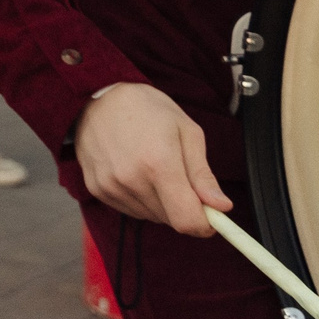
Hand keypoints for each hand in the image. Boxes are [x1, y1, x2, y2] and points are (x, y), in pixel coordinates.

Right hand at [75, 84, 228, 236]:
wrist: (98, 95)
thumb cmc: (146, 108)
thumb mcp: (186, 132)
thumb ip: (203, 174)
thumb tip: (221, 206)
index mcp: (159, 163)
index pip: (187, 221)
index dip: (204, 224)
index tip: (210, 215)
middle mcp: (131, 179)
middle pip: (171, 221)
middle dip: (183, 207)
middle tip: (179, 177)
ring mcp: (111, 185)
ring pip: (151, 216)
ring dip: (160, 203)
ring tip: (152, 168)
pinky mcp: (97, 188)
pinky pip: (131, 210)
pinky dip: (140, 199)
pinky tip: (135, 172)